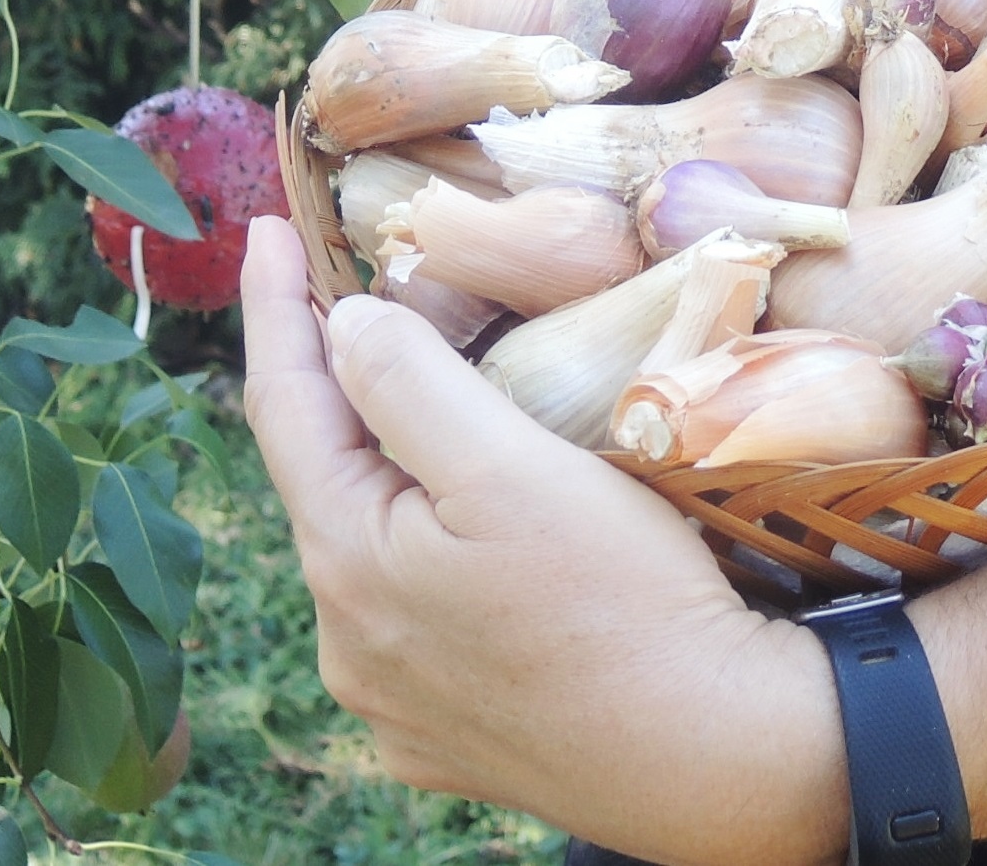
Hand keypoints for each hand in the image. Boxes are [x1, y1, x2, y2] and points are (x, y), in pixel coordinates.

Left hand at [239, 219, 844, 864]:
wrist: (720, 759)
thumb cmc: (626, 603)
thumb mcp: (512, 467)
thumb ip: (409, 383)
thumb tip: (345, 324)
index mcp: (348, 567)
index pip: (283, 407)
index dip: (274, 308)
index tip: (267, 227)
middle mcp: (350, 646)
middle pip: (327, 479)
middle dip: (339, 388)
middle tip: (359, 291)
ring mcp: (396, 703)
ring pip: (374, 548)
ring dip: (391, 471)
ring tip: (435, 404)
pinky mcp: (450, 737)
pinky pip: (419, 616)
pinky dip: (432, 551)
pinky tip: (479, 528)